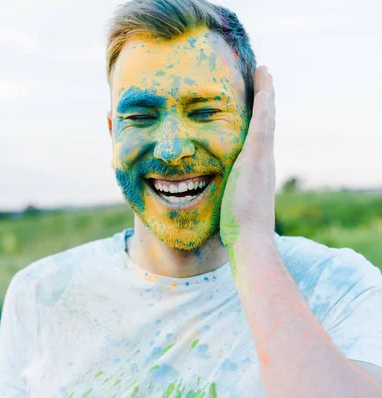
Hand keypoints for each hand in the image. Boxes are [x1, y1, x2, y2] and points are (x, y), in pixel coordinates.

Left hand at [220, 66, 276, 249]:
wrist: (249, 241)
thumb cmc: (235, 232)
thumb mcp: (230, 209)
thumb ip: (225, 200)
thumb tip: (215, 206)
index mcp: (256, 173)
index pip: (256, 140)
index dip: (255, 122)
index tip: (252, 106)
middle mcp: (264, 162)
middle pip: (265, 125)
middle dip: (263, 103)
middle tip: (262, 80)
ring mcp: (263, 158)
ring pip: (266, 118)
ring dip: (265, 95)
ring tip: (263, 72)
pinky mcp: (257, 156)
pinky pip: (262, 120)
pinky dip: (264, 99)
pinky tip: (262, 78)